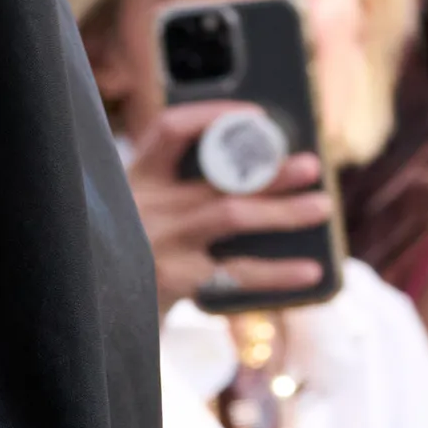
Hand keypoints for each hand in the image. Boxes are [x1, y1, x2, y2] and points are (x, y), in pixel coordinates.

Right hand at [126, 105, 333, 314]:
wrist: (106, 311)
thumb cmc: (139, 253)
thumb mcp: (146, 212)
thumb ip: (182, 189)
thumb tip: (265, 166)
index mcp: (136, 179)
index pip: (170, 130)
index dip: (214, 116)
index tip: (257, 116)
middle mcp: (144, 207)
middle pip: (216, 177)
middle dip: (270, 168)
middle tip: (311, 165)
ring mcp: (159, 245)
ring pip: (232, 215)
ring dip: (283, 210)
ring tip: (322, 207)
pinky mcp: (174, 283)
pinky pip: (238, 274)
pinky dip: (279, 273)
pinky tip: (311, 271)